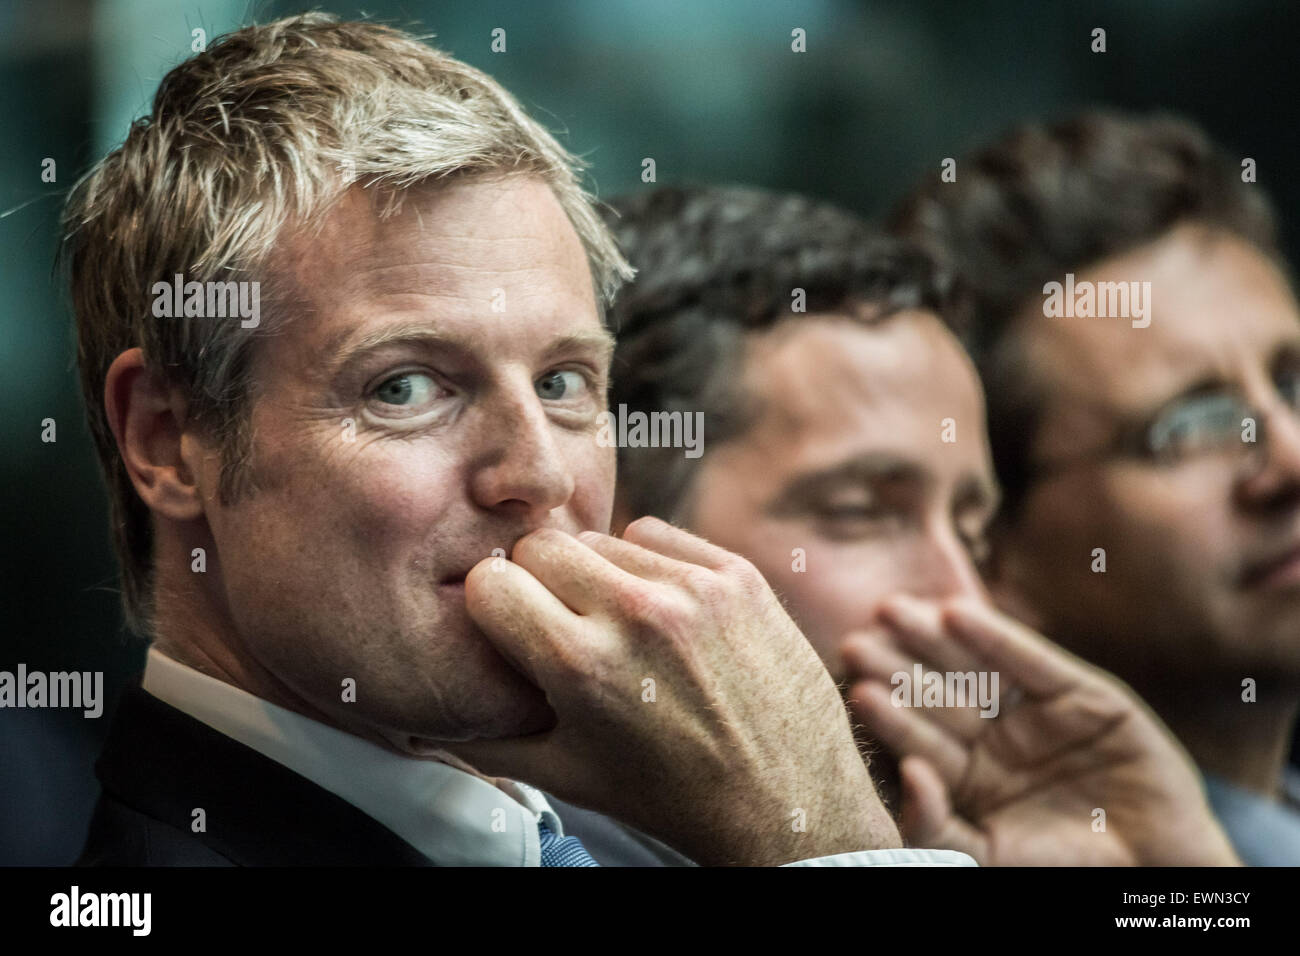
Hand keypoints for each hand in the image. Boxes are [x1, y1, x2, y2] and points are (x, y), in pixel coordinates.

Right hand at [442, 516, 899, 864]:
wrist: (786, 800)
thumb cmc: (669, 793)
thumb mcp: (566, 776)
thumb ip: (486, 733)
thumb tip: (424, 713)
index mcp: (580, 665)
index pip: (490, 581)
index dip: (493, 606)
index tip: (509, 625)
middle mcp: (635, 614)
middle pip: (542, 547)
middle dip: (540, 581)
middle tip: (563, 623)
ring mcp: (693, 588)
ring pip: (600, 537)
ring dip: (597, 573)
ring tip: (619, 624)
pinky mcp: (736, 573)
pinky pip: (656, 533)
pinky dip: (648, 563)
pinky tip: (662, 609)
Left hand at [843, 595, 1238, 865]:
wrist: (1156, 873)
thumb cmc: (1061, 873)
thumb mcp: (983, 855)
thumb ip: (935, 826)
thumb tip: (905, 777)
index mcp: (966, 777)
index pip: (919, 740)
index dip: (889, 714)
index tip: (854, 688)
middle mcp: (996, 740)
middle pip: (938, 697)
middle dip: (898, 668)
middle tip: (856, 640)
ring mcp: (1036, 715)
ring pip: (976, 670)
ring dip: (934, 640)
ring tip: (892, 611)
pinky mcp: (1083, 695)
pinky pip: (1033, 663)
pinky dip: (997, 638)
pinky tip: (956, 613)